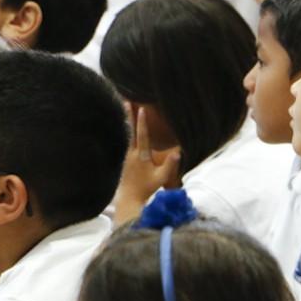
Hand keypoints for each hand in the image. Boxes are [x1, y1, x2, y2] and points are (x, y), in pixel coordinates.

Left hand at [113, 106, 181, 223]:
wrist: (129, 198)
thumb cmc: (147, 188)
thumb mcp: (162, 178)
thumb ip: (170, 164)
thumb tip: (178, 151)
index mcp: (141, 156)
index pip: (142, 136)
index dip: (142, 123)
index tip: (142, 110)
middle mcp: (131, 154)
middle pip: (130, 131)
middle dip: (129, 116)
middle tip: (126, 101)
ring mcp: (125, 156)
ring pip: (125, 134)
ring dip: (125, 121)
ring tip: (123, 108)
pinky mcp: (122, 160)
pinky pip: (123, 141)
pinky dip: (123, 131)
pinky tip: (122, 125)